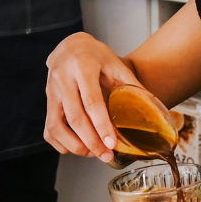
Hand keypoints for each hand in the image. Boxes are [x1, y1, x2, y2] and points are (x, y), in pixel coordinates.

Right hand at [45, 31, 143, 158]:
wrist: (70, 45)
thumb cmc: (95, 55)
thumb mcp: (114, 63)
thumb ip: (131, 83)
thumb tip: (153, 105)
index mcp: (83, 66)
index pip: (91, 101)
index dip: (101, 124)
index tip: (112, 143)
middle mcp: (63, 79)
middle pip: (75, 117)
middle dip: (91, 141)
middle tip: (106, 156)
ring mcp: (52, 91)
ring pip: (56, 126)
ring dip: (75, 145)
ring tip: (93, 153)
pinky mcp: (47, 101)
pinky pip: (49, 128)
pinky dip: (61, 143)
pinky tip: (76, 147)